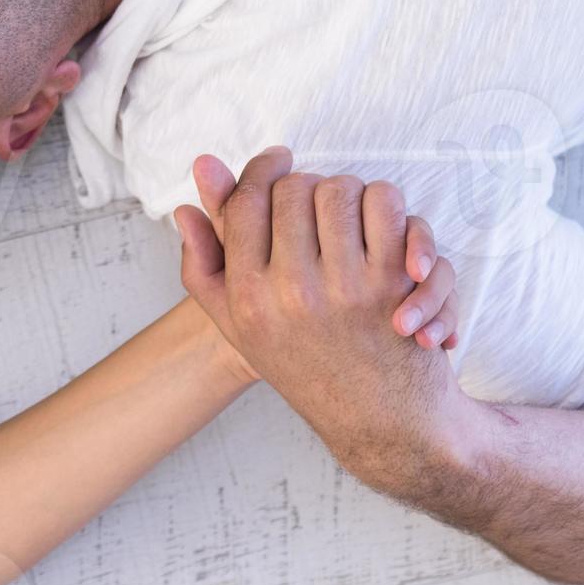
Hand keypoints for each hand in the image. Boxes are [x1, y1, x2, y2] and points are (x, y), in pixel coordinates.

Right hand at [171, 148, 470, 487]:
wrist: (383, 425)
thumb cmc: (304, 366)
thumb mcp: (239, 323)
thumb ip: (205, 257)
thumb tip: (188, 195)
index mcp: (248, 297)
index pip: (247, 201)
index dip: (263, 169)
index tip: (280, 160)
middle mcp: (293, 292)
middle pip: (294, 189)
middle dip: (307, 185)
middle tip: (315, 200)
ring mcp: (347, 287)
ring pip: (341, 190)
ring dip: (348, 194)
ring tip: (349, 214)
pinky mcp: (395, 284)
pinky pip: (388, 207)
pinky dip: (391, 211)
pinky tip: (386, 231)